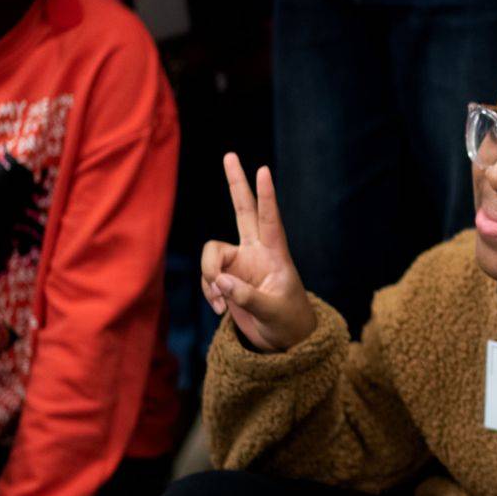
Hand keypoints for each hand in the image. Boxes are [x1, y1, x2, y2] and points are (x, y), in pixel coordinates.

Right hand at [201, 153, 315, 352]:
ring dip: (209, 278)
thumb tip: (220, 281)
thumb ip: (246, 297)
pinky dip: (209, 292)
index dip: (266, 196)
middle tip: (230, 154)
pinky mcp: (227, 278)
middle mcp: (256, 252)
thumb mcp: (273, 312)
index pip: (270, 218)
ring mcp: (240, 263)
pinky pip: (208, 276)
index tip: (264, 170)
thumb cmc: (288, 323)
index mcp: (276, 254)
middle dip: (236, 183)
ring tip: (221, 303)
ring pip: (212, 254)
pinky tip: (220, 308)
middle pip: (243, 209)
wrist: (284, 341)